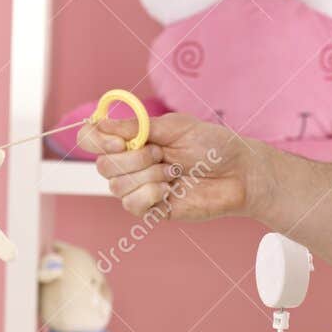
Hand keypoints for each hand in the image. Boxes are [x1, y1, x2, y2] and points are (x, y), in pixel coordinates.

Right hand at [77, 112, 265, 221]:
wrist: (239, 173)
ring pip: (117, 187)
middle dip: (134, 159)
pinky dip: (150, 195)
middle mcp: (131, 164)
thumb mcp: (174, 127)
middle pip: (103, 166)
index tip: (119, 140)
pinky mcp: (151, 209)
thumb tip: (101, 122)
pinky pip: (132, 205)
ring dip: (147, 176)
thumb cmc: (211, 144)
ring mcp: (139, 187)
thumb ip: (136, 126)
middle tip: (162, 153)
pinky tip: (170, 190)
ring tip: (173, 172)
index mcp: (133, 139)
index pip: (92, 139)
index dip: (97, 140)